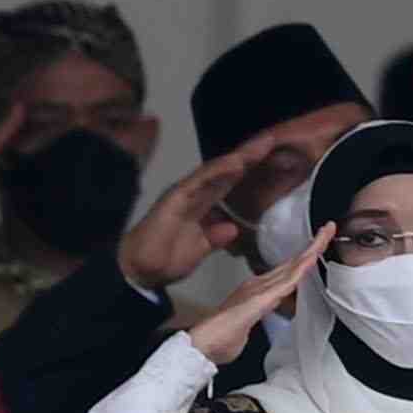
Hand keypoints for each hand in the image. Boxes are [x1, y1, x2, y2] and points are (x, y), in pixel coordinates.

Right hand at [119, 142, 270, 295]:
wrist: (139, 271)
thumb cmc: (165, 260)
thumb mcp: (200, 250)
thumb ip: (216, 238)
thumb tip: (233, 229)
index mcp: (203, 204)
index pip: (229, 183)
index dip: (249, 170)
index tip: (272, 157)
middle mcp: (195, 193)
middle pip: (225, 171)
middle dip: (249, 155)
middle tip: (271, 140)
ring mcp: (185, 193)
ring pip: (215, 171)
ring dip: (238, 157)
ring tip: (260, 146)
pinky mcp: (176, 196)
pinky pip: (200, 180)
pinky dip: (218, 170)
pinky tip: (236, 162)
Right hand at [185, 222, 328, 371]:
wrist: (201, 347)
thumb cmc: (218, 341)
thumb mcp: (244, 329)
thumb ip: (253, 319)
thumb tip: (255, 318)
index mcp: (254, 291)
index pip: (285, 272)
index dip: (302, 259)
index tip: (317, 248)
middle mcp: (257, 285)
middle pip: (291, 263)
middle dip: (311, 246)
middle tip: (329, 228)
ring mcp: (259, 290)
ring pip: (292, 267)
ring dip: (311, 250)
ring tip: (326, 233)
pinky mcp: (261, 298)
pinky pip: (287, 281)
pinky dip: (301, 267)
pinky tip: (312, 257)